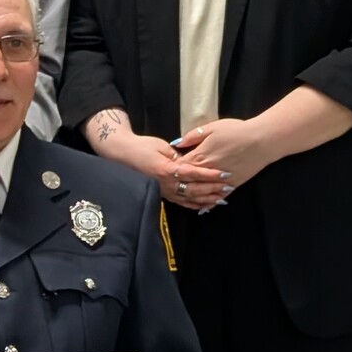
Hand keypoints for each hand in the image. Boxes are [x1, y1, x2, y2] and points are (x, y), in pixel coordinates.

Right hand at [90, 119, 227, 211]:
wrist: (122, 154)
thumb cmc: (142, 146)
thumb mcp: (162, 147)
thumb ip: (179, 156)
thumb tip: (193, 163)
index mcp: (167, 169)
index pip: (193, 174)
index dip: (210, 175)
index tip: (225, 174)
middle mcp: (165, 184)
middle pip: (194, 189)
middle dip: (213, 189)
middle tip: (229, 187)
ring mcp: (163, 191)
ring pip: (189, 199)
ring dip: (207, 199)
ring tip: (222, 199)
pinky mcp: (161, 194)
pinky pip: (180, 202)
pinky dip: (194, 205)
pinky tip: (205, 205)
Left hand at [171, 118, 271, 192]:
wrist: (262, 140)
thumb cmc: (237, 131)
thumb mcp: (212, 128)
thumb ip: (192, 136)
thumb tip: (176, 143)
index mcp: (199, 156)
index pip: (178, 166)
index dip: (172, 168)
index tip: (167, 169)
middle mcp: (207, 171)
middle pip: (187, 181)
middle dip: (179, 183)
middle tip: (171, 185)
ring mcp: (220, 180)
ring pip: (201, 191)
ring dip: (192, 195)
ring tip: (183, 197)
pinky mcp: (233, 185)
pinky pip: (218, 196)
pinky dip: (209, 202)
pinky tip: (203, 207)